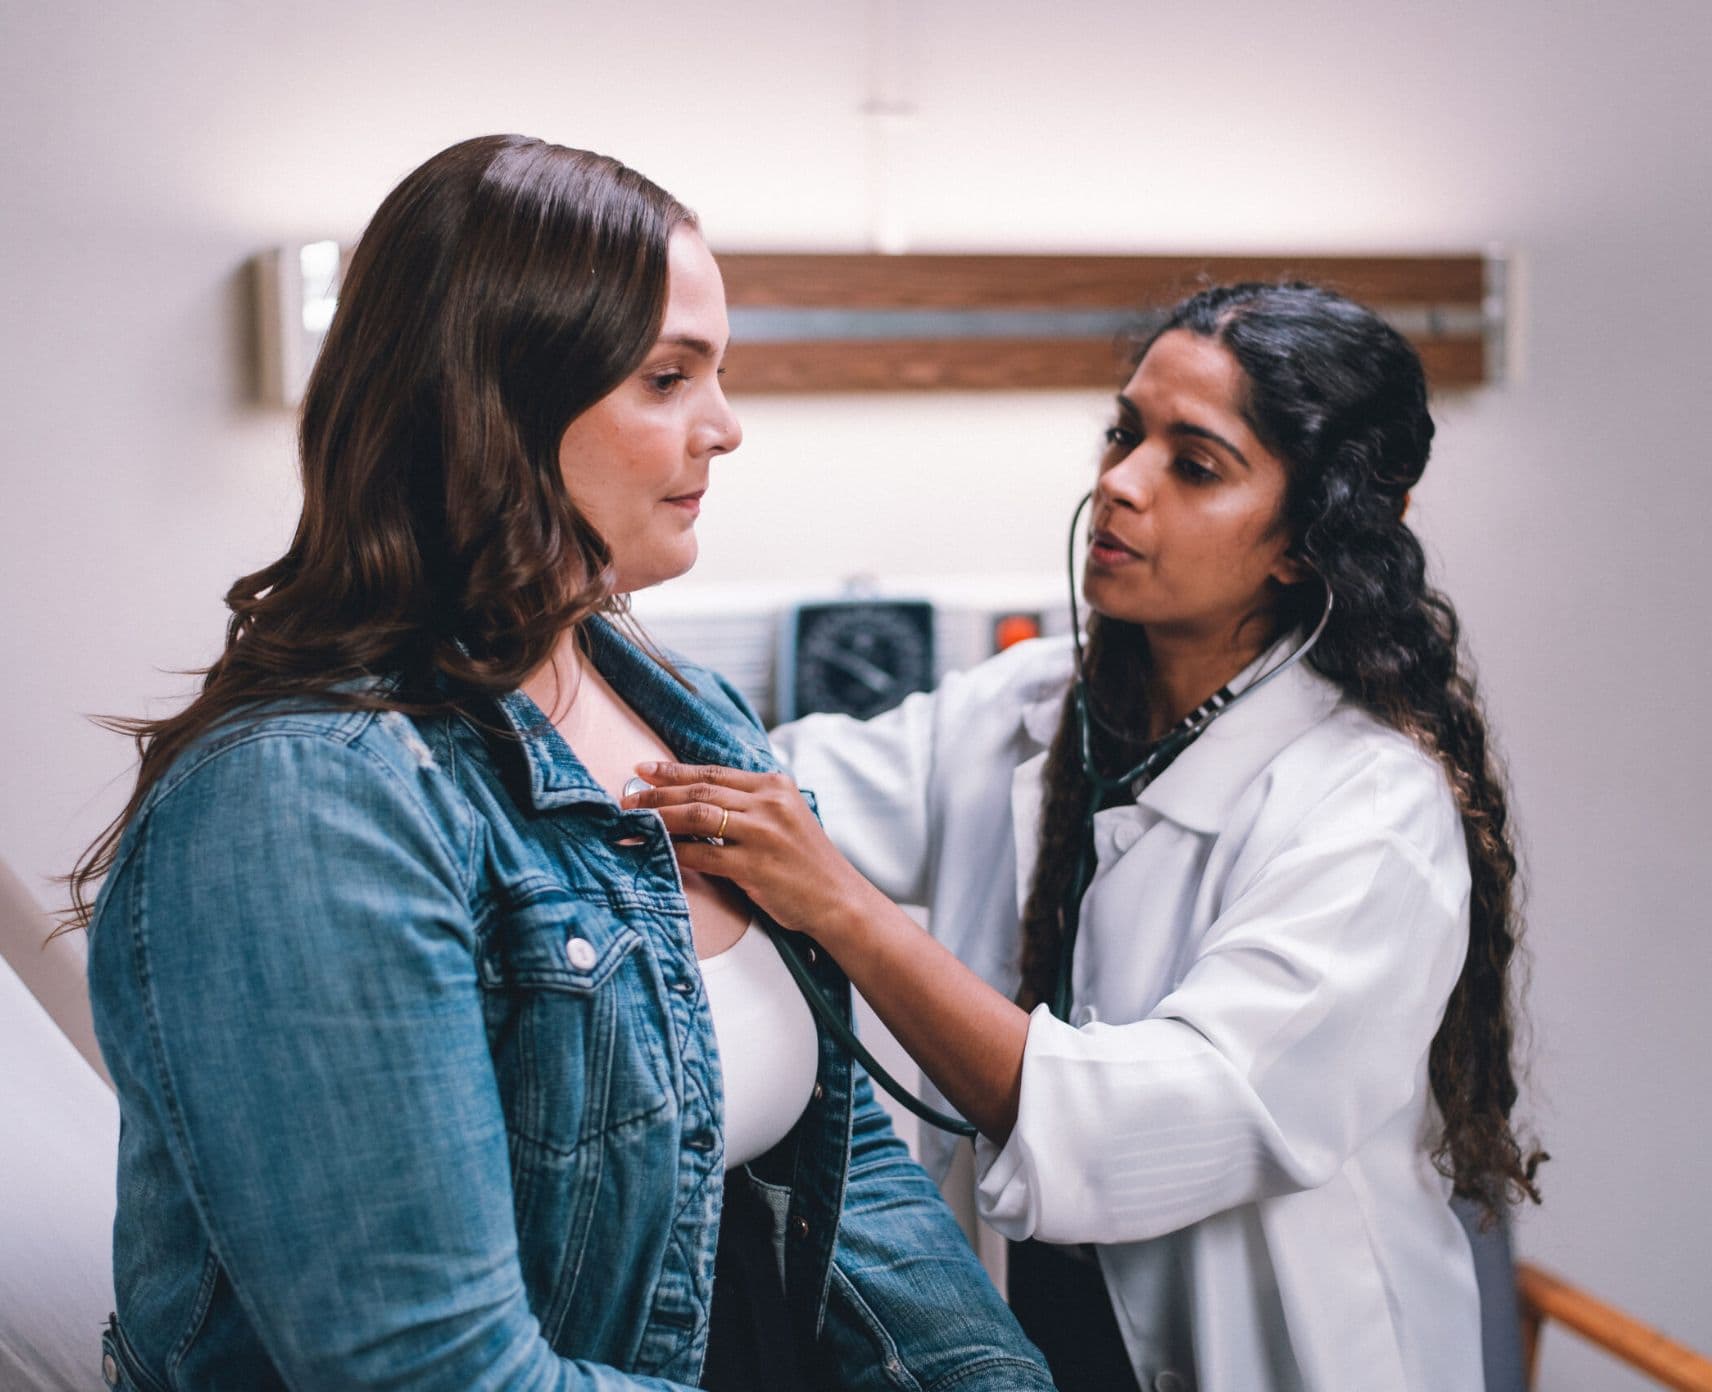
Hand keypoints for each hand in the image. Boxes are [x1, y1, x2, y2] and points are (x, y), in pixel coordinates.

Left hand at [624, 762, 883, 943]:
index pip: (714, 771)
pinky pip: (702, 853)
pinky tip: (656, 850)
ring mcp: (762, 833)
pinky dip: (675, 850)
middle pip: (700, 789)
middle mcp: (769, 802)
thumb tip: (696, 800)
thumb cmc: (807, 863)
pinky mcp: (754, 865)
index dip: (674, 770)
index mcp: (775, 785)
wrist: (837, 899)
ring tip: (634, 820)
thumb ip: (750, 805)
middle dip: (658, 793)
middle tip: (628, 798)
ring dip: (660, 817)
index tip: (644, 770)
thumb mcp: (785, 818)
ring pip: (697, 815)